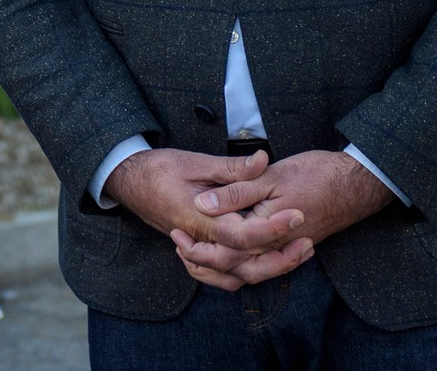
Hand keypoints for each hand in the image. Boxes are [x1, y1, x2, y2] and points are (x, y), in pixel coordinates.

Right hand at [101, 148, 312, 289]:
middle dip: (280, 258)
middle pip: (245, 265)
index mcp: (201, 220)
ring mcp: (198, 249)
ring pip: (236, 275)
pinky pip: (222, 275)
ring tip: (297, 254)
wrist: (129, 181)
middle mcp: (200, 241)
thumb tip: (263, 160)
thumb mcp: (196, 161)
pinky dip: (244, 275)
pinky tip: (264, 261)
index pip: (243, 235)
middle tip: (307, 242)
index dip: (273, 228)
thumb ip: (232, 168)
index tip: (297, 214)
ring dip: (268, 269)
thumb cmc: (159, 169)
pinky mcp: (198, 249)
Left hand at [173, 149, 393, 287]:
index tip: (178, 231)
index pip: (226, 250)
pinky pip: (260, 265)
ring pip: (247, 272)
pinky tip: (226, 249)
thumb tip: (202, 205)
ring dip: (219, 266)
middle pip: (234, 269)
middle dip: (204, 261)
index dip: (198, 245)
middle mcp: (276, 249)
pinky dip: (239, 263)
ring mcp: (285, 251)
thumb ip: (235, 191)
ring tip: (193, 251)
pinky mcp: (290, 247)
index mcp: (266, 232)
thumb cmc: (316, 175)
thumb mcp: (270, 176)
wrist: (355, 183)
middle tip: (180, 244)